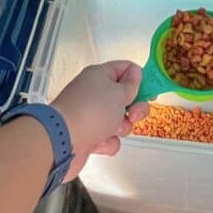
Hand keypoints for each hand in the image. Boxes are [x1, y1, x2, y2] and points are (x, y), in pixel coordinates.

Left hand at [50, 61, 150, 180]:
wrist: (62, 141)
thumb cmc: (92, 111)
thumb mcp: (118, 93)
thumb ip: (132, 84)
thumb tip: (135, 73)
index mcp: (100, 75)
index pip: (125, 69)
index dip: (139, 79)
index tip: (149, 93)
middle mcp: (94, 93)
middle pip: (125, 97)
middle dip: (134, 109)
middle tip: (131, 115)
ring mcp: (91, 115)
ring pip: (119, 120)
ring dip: (120, 128)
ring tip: (110, 130)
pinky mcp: (88, 136)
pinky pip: (108, 138)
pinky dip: (107, 142)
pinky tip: (98, 143)